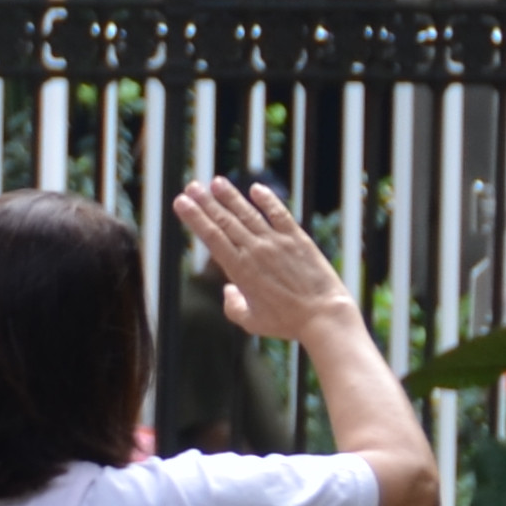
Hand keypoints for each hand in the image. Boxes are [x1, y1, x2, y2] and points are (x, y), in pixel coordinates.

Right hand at [178, 176, 355, 345]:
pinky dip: (267, 200)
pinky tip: (255, 188)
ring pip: (248, 214)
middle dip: (206, 202)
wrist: (323, 315)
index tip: (182, 203)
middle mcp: (256, 251)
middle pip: (225, 221)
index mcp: (240, 270)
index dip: (195, 218)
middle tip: (191, 187)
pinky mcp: (298, 239)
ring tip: (216, 182)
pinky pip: (279, 214)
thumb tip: (229, 290)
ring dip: (231, 197)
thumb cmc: (285, 323)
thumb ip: (233, 306)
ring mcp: (277, 242)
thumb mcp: (250, 322)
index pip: (211, 238)